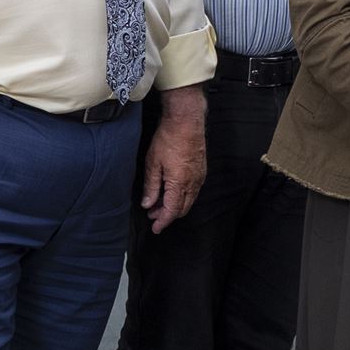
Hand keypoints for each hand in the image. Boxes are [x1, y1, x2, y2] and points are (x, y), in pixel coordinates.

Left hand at [142, 86, 206, 233]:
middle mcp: (193, 183)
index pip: (171, 211)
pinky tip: (172, 191)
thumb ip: (151, 186)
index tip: (155, 228)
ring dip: (174, 205)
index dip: (162, 222)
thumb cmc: (168, 138)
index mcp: (179, 183)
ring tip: (159, 203)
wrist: (186, 121)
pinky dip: (182, 196)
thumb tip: (148, 204)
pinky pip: (193, 191)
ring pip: (188, 200)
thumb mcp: (153, 163)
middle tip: (153, 215)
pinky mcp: (201, 170)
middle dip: (167, 215)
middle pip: (182, 208)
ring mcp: (199, 177)